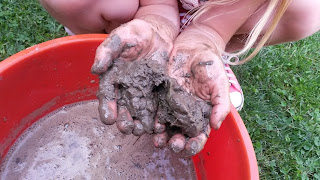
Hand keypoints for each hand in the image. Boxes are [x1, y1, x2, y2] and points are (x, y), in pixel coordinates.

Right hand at [91, 17, 176, 133]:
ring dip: (139, 122)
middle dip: (123, 120)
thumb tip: (95, 69)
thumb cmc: (135, 33)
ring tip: (141, 131)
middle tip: (126, 129)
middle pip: (123, 107)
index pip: (108, 95)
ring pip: (139, 110)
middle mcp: (126, 87)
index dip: (107, 108)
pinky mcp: (157, 91)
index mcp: (113, 76)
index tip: (108, 119)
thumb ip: (107, 51)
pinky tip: (158, 125)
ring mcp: (142, 90)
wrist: (158, 33)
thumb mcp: (120, 38)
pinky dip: (156, 116)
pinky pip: (156, 105)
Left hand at [153, 26, 230, 155]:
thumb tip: (215, 126)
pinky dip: (153, 120)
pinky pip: (155, 111)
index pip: (199, 134)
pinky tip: (151, 125)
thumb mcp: (220, 84)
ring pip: (167, 127)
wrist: (193, 47)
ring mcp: (172, 106)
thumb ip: (221, 105)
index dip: (195, 144)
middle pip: (181, 134)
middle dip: (177, 143)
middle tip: (174, 145)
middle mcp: (187, 114)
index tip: (190, 148)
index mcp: (202, 114)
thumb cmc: (210, 66)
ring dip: (163, 136)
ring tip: (158, 141)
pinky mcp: (161, 96)